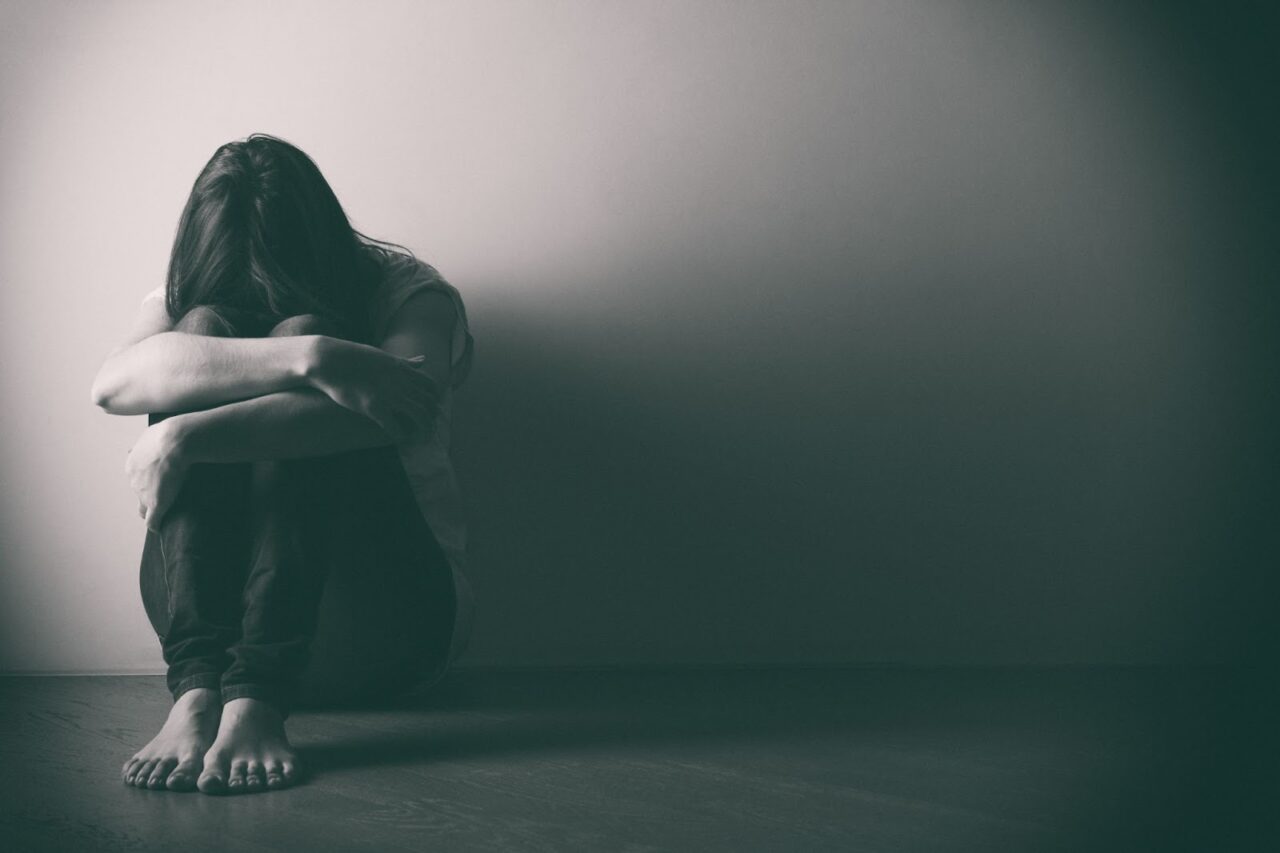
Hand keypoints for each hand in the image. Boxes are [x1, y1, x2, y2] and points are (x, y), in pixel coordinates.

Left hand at [126, 419, 189, 531]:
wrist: (175, 442)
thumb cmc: (168, 434)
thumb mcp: (152, 433)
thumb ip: (148, 440)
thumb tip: (150, 438)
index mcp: (132, 465)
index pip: (137, 480)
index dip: (148, 483)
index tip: (159, 484)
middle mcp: (134, 481)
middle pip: (139, 494)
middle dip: (149, 496)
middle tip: (164, 497)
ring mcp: (144, 494)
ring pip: (143, 508)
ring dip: (152, 511)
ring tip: (163, 515)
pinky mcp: (156, 503)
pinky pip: (152, 521)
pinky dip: (156, 525)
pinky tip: (160, 528)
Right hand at [305, 337, 440, 442]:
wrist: (328, 361)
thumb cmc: (353, 359)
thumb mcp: (385, 357)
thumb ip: (405, 362)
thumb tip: (423, 360)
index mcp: (403, 370)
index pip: (431, 387)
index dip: (434, 401)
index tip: (430, 410)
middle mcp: (400, 382)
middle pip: (428, 404)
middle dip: (432, 419)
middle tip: (429, 430)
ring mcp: (388, 395)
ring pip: (419, 416)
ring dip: (424, 430)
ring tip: (420, 438)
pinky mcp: (374, 407)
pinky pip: (396, 427)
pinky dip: (401, 436)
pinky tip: (399, 439)